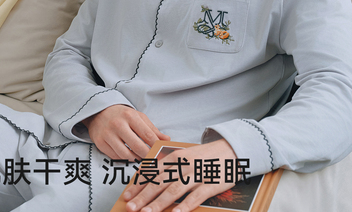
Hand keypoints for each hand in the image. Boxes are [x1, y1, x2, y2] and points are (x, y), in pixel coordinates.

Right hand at [82, 105, 169, 160]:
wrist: (99, 112)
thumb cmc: (122, 115)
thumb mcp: (138, 117)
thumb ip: (152, 129)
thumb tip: (167, 140)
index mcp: (130, 116)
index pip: (148, 135)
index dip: (157, 146)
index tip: (162, 153)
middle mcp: (118, 124)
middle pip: (138, 147)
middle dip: (148, 156)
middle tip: (153, 160)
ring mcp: (108, 134)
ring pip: (126, 155)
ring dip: (136, 159)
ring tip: (140, 157)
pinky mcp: (100, 142)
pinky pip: (116, 157)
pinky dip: (124, 158)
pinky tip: (128, 154)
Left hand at [123, 139, 237, 211]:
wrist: (229, 150)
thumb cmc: (203, 157)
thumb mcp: (183, 157)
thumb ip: (168, 167)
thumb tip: (148, 178)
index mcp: (174, 158)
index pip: (152, 173)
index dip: (139, 185)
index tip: (126, 196)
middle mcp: (183, 165)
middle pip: (159, 183)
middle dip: (143, 196)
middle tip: (130, 207)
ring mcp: (196, 175)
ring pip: (174, 190)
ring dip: (159, 203)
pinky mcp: (210, 184)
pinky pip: (195, 197)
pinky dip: (185, 206)